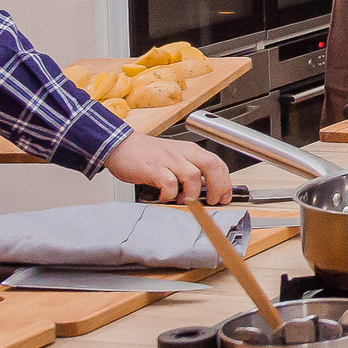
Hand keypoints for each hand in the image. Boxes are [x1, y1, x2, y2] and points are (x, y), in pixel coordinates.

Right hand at [106, 134, 232, 204]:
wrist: (121, 146)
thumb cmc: (148, 154)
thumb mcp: (175, 158)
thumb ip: (190, 170)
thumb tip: (206, 189)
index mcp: (190, 151)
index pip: (217, 163)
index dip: (225, 182)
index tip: (225, 196)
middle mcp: (183, 153)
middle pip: (211, 166)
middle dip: (218, 186)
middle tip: (213, 201)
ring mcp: (169, 160)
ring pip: (193, 176)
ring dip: (192, 193)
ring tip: (184, 200)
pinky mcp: (154, 168)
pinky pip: (169, 184)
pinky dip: (170, 195)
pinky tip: (165, 197)